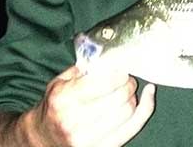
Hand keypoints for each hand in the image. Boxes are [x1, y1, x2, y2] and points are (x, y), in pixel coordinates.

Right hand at [22, 65, 155, 146]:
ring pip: (128, 111)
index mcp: (64, 99)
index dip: (119, 72)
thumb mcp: (60, 82)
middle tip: (126, 79)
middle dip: (128, 83)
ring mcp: (88, 139)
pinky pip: (133, 128)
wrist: (43, 138)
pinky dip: (145, 109)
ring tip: (127, 91)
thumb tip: (111, 54)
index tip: (120, 68)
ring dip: (133, 96)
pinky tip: (149, 95)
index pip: (105, 81)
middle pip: (121, 96)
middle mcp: (75, 121)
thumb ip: (83, 68)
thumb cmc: (54, 106)